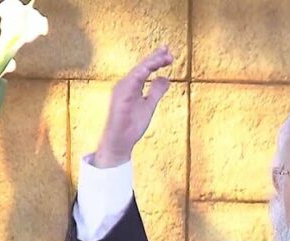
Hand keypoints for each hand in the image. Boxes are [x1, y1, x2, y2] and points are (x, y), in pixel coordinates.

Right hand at [93, 46, 174, 167]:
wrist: (120, 142)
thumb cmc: (131, 125)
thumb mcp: (149, 105)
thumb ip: (156, 91)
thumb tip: (166, 78)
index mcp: (132, 85)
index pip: (145, 69)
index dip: (156, 60)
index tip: (168, 55)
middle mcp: (126, 84)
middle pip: (142, 66)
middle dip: (155, 57)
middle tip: (168, 50)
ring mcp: (122, 89)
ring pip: (138, 71)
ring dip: (151, 62)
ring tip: (164, 56)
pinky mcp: (121, 97)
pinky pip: (131, 82)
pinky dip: (141, 73)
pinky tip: (150, 68)